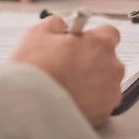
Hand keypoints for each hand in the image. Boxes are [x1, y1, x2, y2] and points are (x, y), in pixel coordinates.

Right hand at [10, 16, 124, 127]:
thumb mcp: (38, 33)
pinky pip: (99, 103)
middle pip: (107, 59)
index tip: (80, 42)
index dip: (92, 38)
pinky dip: (88, 102)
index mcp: (100, 43)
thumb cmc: (34, 70)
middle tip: (66, 66)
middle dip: (90, 61)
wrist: (26, 109)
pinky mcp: (104, 115)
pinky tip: (68, 101)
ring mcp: (110, 93)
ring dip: (90, 82)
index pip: (109, 33)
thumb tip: (62, 26)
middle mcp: (112, 67)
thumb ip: (57, 24)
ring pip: (104, 82)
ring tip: (65, 86)